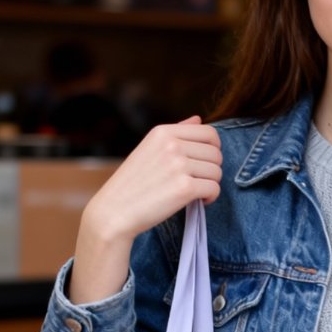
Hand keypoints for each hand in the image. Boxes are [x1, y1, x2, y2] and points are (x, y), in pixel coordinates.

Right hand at [70, 116, 222, 303]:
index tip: (203, 163)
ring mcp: (179, 165)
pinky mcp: (184, 188)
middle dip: (211, 170)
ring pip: (217, 172)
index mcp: (163, 132)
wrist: (114, 211)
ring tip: (194, 192)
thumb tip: (199, 119)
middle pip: (216, 154)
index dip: (213, 150)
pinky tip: (197, 201)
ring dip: (210, 184)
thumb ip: (176, 134)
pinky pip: (214, 189)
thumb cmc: (132, 183)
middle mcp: (172, 145)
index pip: (209, 133)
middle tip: (197, 181)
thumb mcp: (150, 149)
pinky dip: (210, 198)